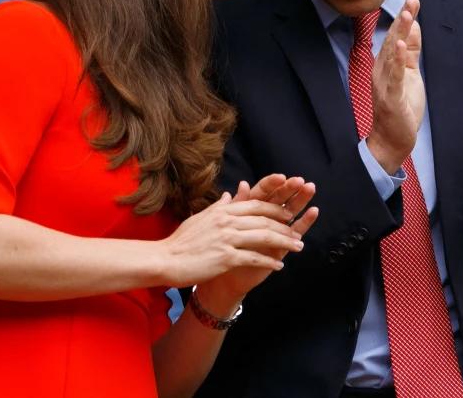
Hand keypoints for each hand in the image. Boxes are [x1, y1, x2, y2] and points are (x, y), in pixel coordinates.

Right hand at [157, 194, 304, 295]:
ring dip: (284, 242)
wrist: (165, 259)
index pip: (256, 205)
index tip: (288, 215)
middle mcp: (226, 221)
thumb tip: (230, 195)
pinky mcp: (226, 257)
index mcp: (222, 210)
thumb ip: (219, 207)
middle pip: (264, 220)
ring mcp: (226, 238)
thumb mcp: (200, 217)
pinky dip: (268, 261)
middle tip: (298, 234)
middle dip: (285, 226)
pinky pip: (254, 258)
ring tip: (297, 247)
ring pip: (264, 237)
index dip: (275, 210)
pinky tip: (278, 266)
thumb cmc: (181, 241)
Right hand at [366, 0, 424, 173]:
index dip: (404, 19)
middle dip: (402, 20)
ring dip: (400, 34)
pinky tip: (402, 46)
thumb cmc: (401, 107)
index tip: (412, 0)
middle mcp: (382, 70)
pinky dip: (398, 61)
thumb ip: (411, 52)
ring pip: (392, 54)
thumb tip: (414, 27)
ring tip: (407, 15)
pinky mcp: (391, 97)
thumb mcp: (410, 75)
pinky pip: (394, 76)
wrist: (392, 139)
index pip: (396, 37)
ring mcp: (385, 83)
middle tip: (411, 0)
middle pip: (393, 40)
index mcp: (386, 64)